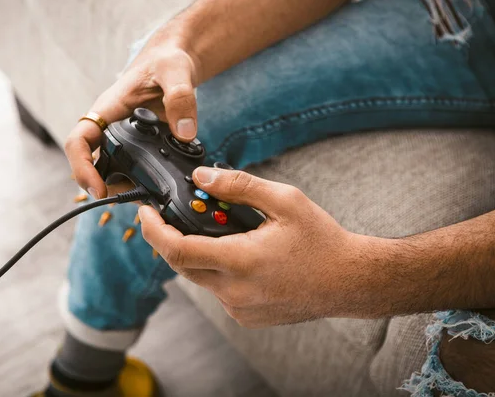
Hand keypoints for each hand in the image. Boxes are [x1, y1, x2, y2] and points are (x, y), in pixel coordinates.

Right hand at [65, 37, 199, 198]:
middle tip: (135, 200)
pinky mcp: (141, 146)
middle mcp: (111, 128)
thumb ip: (180, 98)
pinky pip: (135, 169)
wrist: (175, 62)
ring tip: (152, 200)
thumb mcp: (176, 71)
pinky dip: (146, 182)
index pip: (79, 141)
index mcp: (108, 110)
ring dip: (128, 188)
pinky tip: (162, 191)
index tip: (97, 188)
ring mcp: (125, 139)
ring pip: (114, 171)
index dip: (81, 167)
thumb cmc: (167, 61)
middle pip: (94, 165)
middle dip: (107, 187)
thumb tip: (184, 133)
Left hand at [139, 167, 367, 327]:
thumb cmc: (321, 240)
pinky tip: (239, 255)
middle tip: (178, 217)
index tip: (144, 212)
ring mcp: (239, 308)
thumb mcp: (284, 200)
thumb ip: (238, 186)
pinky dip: (217, 271)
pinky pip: (217, 291)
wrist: (350, 281)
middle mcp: (234, 291)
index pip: (176, 250)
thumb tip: (201, 176)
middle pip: (181, 265)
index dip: (153, 230)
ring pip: (199, 278)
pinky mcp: (246, 317)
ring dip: (198, 254)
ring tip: (221, 232)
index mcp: (241, 261)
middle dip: (172, 239)